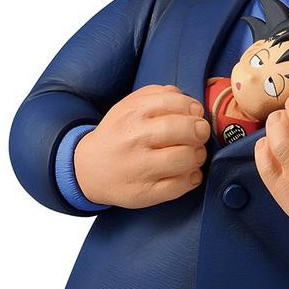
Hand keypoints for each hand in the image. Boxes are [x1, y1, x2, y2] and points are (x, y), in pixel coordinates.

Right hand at [73, 84, 208, 208]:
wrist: (88, 169)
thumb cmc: (117, 136)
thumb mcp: (128, 106)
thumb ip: (158, 95)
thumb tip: (192, 104)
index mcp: (132, 113)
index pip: (176, 103)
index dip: (193, 108)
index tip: (194, 115)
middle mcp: (134, 139)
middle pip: (185, 130)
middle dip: (200, 132)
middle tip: (198, 135)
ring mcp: (140, 168)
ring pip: (187, 159)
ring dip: (198, 156)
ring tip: (193, 154)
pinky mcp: (145, 192)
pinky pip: (181, 185)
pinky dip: (192, 177)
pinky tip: (186, 172)